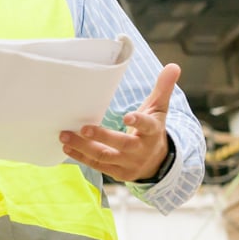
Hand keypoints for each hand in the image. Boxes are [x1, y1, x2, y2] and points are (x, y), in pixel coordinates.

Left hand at [61, 64, 178, 184]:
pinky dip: (82, 157)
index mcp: (153, 132)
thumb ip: (163, 88)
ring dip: (84, 147)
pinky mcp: (118, 173)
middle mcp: (141, 150)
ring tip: (65, 135)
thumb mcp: (159, 109)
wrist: (157, 162)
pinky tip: (67, 147)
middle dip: (103, 137)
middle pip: (123, 144)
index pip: (147, 126)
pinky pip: (98, 166)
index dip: (138, 122)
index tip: (127, 117)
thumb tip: (174, 66)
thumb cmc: (153, 129)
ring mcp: (129, 163)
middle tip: (83, 127)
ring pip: (106, 156)